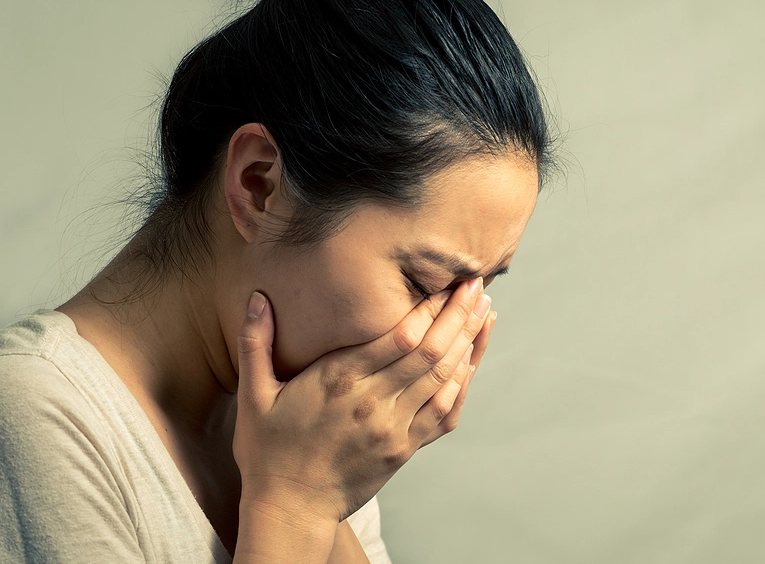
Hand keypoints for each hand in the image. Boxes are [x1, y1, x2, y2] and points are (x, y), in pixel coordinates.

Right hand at [232, 278, 491, 530]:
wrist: (291, 509)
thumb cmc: (269, 451)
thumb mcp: (253, 396)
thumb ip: (256, 344)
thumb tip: (256, 299)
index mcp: (339, 381)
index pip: (400, 337)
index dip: (430, 308)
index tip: (446, 283)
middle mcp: (373, 402)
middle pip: (430, 352)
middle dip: (458, 315)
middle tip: (476, 284)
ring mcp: (393, 428)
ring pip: (444, 379)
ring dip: (468, 343)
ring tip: (484, 313)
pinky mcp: (404, 448)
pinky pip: (444, 412)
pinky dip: (463, 383)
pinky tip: (472, 359)